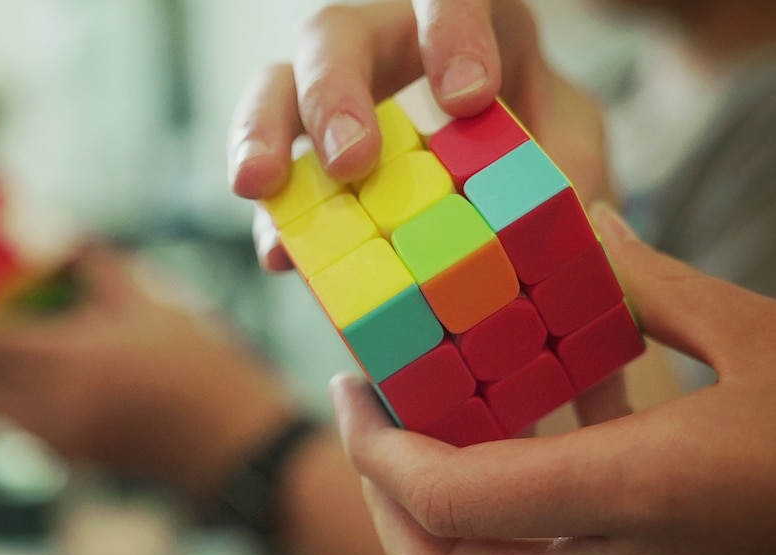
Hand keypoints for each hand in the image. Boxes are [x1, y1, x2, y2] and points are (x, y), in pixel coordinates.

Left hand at [0, 244, 294, 500]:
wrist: (236, 439)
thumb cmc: (205, 369)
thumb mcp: (157, 306)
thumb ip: (102, 268)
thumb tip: (66, 240)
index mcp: (73, 360)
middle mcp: (55, 406)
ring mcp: (64, 439)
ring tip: (11, 347)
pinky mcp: (78, 459)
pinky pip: (24, 431)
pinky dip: (16, 404)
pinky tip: (46, 381)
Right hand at [229, 0, 626, 430]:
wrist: (506, 175)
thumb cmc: (537, 136)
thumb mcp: (571, 141)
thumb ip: (571, 165)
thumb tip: (564, 219)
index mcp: (460, 23)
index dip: (450, 33)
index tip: (468, 98)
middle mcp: (385, 46)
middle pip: (338, 33)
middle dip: (337, 90)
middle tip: (353, 160)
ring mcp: (337, 101)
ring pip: (276, 84)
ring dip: (267, 133)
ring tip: (260, 185)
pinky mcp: (309, 161)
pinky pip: (276, 177)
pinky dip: (276, 216)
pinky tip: (280, 255)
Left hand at [332, 202, 775, 554]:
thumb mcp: (759, 341)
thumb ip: (652, 286)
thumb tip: (585, 224)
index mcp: (643, 496)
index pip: (451, 498)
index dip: (377, 452)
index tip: (353, 390)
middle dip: (385, 501)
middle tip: (370, 423)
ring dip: (429, 526)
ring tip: (415, 441)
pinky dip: (494, 533)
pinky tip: (510, 456)